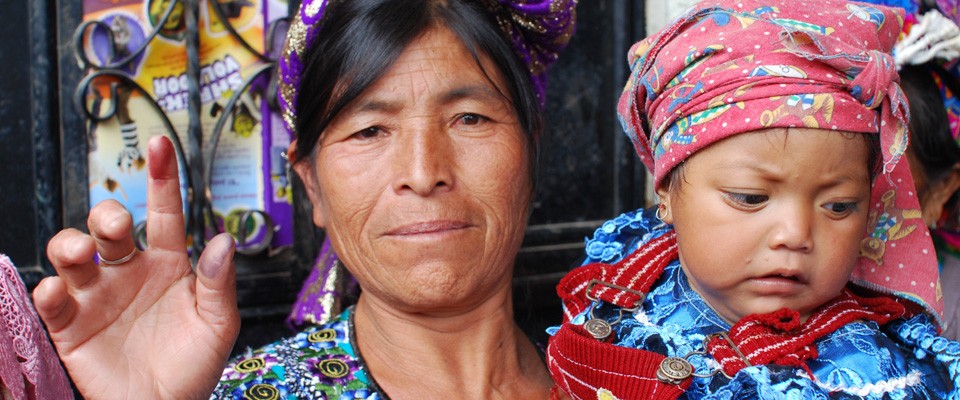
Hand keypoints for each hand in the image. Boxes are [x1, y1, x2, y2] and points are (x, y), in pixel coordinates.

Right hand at [34, 135, 239, 398]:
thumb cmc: (194, 365)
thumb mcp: (219, 323)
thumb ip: (218, 282)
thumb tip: (224, 239)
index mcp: (169, 264)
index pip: (165, 212)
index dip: (163, 179)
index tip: (161, 144)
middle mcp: (129, 271)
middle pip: (109, 224)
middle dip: (106, 213)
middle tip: (115, 225)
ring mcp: (98, 295)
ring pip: (71, 250)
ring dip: (70, 242)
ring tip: (82, 253)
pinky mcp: (71, 325)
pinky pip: (52, 298)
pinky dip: (50, 290)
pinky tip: (62, 292)